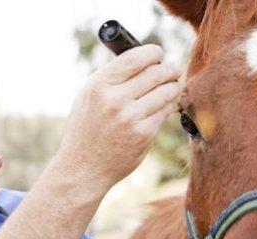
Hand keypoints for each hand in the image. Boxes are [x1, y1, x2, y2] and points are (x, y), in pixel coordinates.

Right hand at [56, 44, 180, 189]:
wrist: (83, 168)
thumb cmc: (86, 129)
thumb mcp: (88, 97)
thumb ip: (112, 78)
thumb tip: (144, 59)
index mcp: (98, 85)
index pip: (135, 58)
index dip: (153, 53)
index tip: (158, 54)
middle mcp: (114, 100)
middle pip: (156, 72)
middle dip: (169, 69)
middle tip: (173, 70)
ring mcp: (131, 118)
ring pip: (167, 91)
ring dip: (172, 87)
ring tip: (170, 88)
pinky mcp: (144, 134)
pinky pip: (166, 111)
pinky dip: (168, 106)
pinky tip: (163, 106)